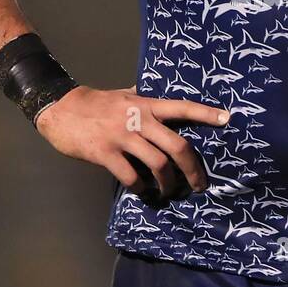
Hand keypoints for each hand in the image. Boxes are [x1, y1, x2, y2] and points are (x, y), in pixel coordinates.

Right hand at [34, 85, 229, 199]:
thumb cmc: (95, 103)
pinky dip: (141, 188)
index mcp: (146, 104)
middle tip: (200, 185)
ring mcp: (122, 137)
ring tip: (169, 191)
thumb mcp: (124, 95)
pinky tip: (142, 191)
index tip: (227, 119)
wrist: (60, 109)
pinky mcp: (105, 153)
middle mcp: (138, 120)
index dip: (206, 114)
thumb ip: (144, 98)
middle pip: (177, 146)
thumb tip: (162, 97)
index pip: (182, 107)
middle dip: (193, 169)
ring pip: (158, 165)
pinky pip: (131, 176)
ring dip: (168, 184)